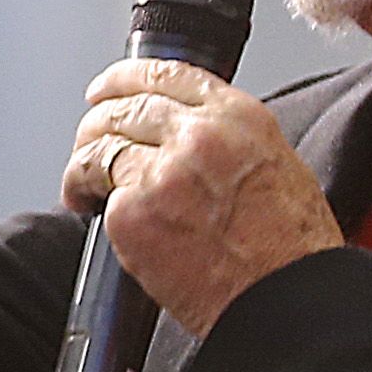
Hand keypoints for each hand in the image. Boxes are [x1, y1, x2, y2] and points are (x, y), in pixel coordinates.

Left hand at [67, 58, 342, 335]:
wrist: (286, 298)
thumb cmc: (290, 248)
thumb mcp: (275, 164)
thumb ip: (227, 138)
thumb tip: (184, 134)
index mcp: (238, 117)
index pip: (166, 73)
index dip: (123, 78)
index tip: (106, 89)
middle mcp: (198, 136)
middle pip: (124, 108)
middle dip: (96, 124)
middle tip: (88, 141)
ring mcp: (161, 173)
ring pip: (99, 149)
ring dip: (83, 164)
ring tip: (82, 182)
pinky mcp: (133, 214)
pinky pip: (98, 197)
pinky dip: (89, 205)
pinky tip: (92, 214)